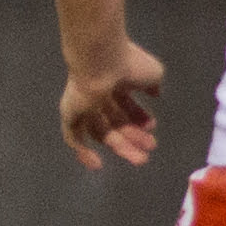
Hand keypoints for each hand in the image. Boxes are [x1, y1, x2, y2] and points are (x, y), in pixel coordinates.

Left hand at [60, 38, 163, 170]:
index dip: (139, 118)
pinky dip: (82, 152)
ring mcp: (82, 105)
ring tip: (141, 159)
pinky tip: (96, 165)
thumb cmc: (128, 65)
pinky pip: (72, 136)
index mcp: (115, 82)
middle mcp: (98, 94)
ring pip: (100, 131)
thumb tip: (156, 93)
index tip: (152, 128)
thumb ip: (153, 85)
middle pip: (114, 121)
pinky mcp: (69, 113)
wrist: (101, 60)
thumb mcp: (152, 73)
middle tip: (149, 149)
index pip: (126, 105)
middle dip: (133, 136)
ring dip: (120, 146)